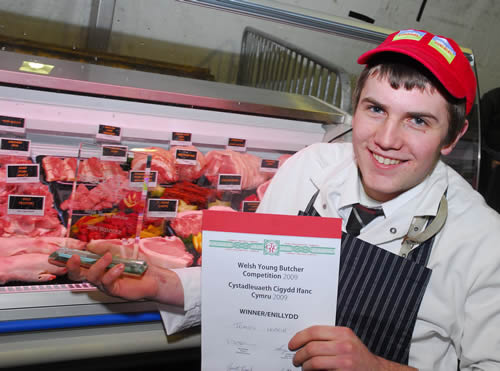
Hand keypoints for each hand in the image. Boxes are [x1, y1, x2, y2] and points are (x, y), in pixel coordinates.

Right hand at [66, 253, 183, 305]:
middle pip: (78, 275)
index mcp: (99, 265)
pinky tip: (120, 267)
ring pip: (92, 276)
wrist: (153, 276)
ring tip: (109, 257)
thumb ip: (105, 247)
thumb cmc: (138, 264)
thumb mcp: (121, 251)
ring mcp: (105, 284)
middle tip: (74, 257)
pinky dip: (112, 273)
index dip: (70, 260)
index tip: (65, 253)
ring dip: (99, 265)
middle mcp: (99, 276)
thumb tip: (90, 244)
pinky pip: (107, 282)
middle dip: (73, 266)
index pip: (80, 264)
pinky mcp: (114, 290)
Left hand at [289, 326, 414, 370]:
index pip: (314, 331)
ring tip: (303, 367)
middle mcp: (344, 345)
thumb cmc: (357, 355)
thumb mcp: (346, 340)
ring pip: (314, 362)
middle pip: (311, 348)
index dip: (299, 337)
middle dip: (299, 355)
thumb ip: (328, 337)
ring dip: (304, 366)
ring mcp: (345, 361)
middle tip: (295, 359)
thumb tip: (303, 340)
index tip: (292, 344)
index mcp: (343, 333)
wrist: (375, 370)